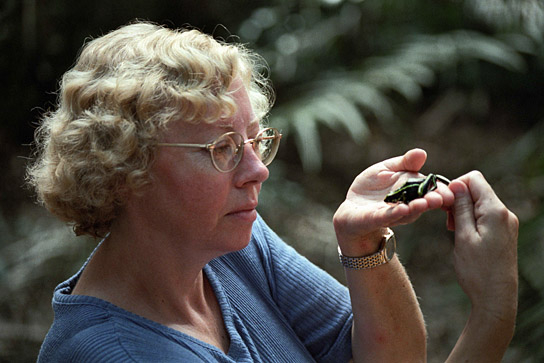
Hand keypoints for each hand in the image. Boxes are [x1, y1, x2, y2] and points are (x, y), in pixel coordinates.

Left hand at [333, 148, 454, 255]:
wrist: (352, 209)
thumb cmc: (372, 187)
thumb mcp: (387, 169)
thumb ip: (405, 162)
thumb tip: (422, 153)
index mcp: (412, 191)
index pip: (431, 190)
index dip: (441, 191)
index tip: (451, 191)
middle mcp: (406, 204)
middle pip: (423, 202)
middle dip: (433, 200)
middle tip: (442, 198)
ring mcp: (391, 213)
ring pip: (407, 212)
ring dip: (417, 208)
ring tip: (424, 203)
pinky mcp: (375, 219)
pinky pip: (386, 216)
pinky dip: (394, 213)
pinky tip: (402, 209)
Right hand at [449, 171, 518, 317]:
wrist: (496, 297)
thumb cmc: (477, 270)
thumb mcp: (463, 236)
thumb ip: (461, 208)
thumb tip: (456, 184)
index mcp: (495, 211)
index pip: (474, 179)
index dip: (455, 186)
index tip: (443, 205)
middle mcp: (505, 213)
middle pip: (477, 190)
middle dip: (458, 200)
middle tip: (447, 223)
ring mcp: (506, 223)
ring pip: (480, 203)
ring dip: (463, 211)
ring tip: (454, 232)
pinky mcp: (504, 232)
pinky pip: (485, 216)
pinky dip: (471, 220)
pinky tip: (464, 236)